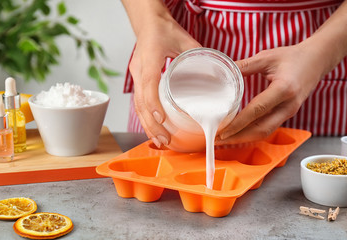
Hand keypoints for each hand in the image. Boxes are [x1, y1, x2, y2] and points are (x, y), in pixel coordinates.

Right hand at [129, 13, 200, 146]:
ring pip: (137, 106)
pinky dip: (146, 118)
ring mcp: (136, 75)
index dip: (153, 103)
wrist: (148, 23)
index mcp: (150, 57)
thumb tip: (217, 77)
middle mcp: (139, 69)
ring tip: (159, 141)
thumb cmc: (164, 29)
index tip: (161, 120)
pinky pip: (139, 103)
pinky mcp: (138, 80)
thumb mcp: (185, 40)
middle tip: (164, 140)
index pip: (148, 83)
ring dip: (147, 125)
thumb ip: (201, 57)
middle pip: (140, 102)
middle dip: (151, 124)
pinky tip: (153, 129)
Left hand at [216, 43, 324, 143]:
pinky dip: (252, 133)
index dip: (238, 123)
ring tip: (225, 139)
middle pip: (261, 129)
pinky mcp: (286, 114)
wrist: (317, 60)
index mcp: (284, 89)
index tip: (222, 131)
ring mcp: (289, 112)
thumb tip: (221, 72)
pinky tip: (239, 133)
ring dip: (244, 138)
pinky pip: (268, 128)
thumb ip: (244, 66)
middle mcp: (288, 105)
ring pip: (265, 132)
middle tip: (218, 139)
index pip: (257, 111)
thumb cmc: (293, 57)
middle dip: (238, 137)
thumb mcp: (267, 57)